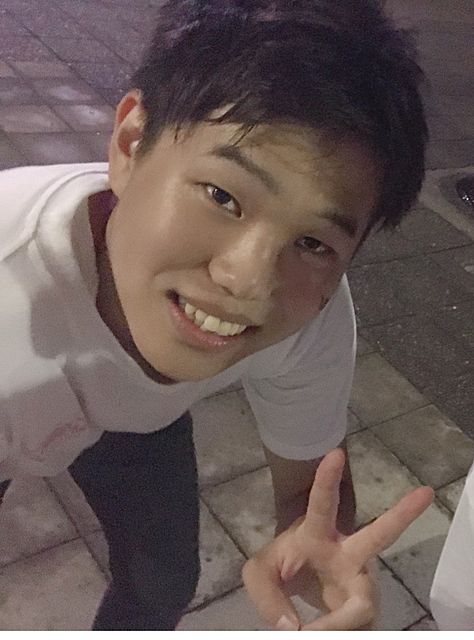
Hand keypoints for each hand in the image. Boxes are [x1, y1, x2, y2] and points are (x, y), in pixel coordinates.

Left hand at [242, 448, 433, 629]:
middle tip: (425, 493)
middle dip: (402, 514)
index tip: (335, 453)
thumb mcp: (259, 575)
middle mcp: (348, 554)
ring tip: (311, 633)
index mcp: (317, 534)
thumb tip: (294, 628)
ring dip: (337, 624)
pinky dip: (333, 633)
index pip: (322, 503)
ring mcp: (361, 583)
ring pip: (363, 607)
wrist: (302, 593)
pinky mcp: (366, 612)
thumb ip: (266, 595)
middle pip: (379, 535)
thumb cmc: (284, 567)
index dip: (328, 479)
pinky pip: (357, 629)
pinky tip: (318, 633)